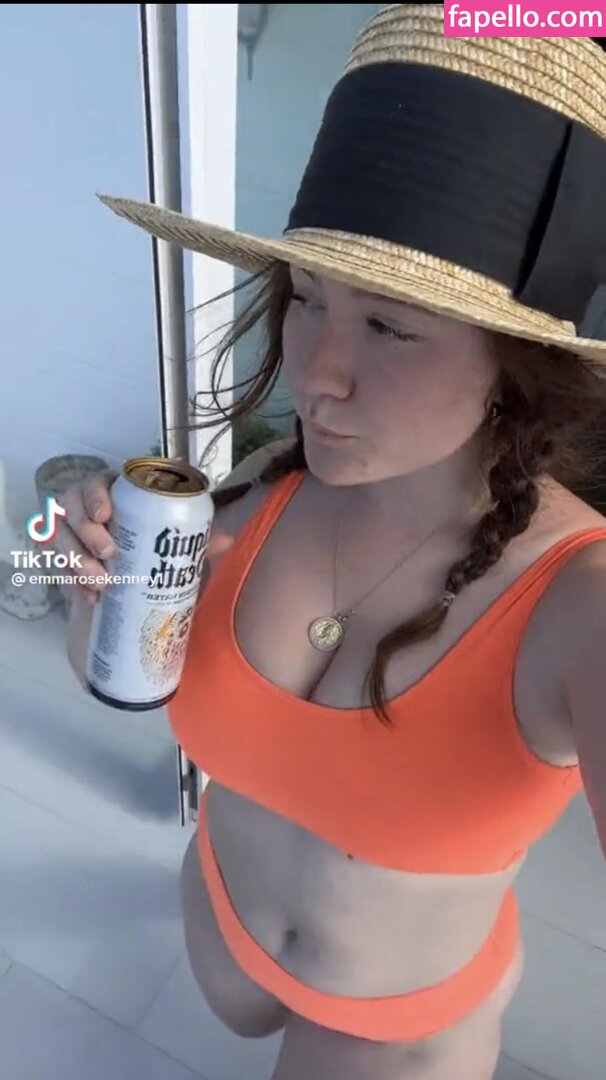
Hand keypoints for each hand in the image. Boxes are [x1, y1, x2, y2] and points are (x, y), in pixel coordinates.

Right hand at [56, 466, 233, 606]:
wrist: (130, 589)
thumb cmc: (155, 555)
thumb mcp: (176, 546)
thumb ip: (197, 540)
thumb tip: (226, 540)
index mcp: (113, 494)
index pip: (95, 482)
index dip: (95, 495)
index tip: (105, 516)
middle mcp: (83, 507)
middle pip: (69, 507)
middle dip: (85, 532)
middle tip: (108, 555)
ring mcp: (65, 532)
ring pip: (56, 537)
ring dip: (75, 561)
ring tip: (101, 585)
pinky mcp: (55, 559)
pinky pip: (51, 566)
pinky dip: (68, 583)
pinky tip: (88, 598)